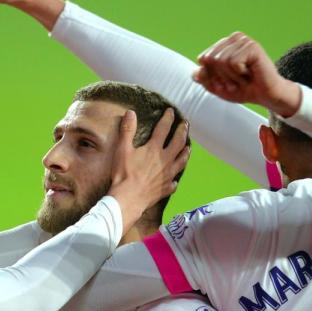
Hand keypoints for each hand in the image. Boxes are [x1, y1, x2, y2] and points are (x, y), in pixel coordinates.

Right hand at [108, 109, 189, 232]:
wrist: (128, 199)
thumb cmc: (124, 174)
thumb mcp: (122, 149)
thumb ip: (127, 130)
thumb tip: (131, 113)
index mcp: (154, 149)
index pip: (163, 129)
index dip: (167, 118)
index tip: (170, 111)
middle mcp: (165, 160)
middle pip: (178, 143)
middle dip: (182, 131)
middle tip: (185, 124)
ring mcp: (168, 175)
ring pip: (181, 161)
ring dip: (186, 153)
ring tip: (188, 148)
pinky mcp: (166, 188)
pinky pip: (174, 182)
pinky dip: (175, 179)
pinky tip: (175, 179)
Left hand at [193, 32, 301, 116]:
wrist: (266, 96)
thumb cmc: (244, 89)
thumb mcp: (219, 87)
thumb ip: (205, 79)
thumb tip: (195, 72)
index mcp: (224, 44)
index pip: (203, 58)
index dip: (211, 76)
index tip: (225, 82)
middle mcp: (233, 38)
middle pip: (210, 59)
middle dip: (220, 76)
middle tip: (235, 82)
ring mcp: (243, 41)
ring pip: (221, 60)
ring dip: (231, 77)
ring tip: (242, 79)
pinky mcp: (252, 46)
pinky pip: (233, 63)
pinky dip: (239, 75)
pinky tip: (250, 74)